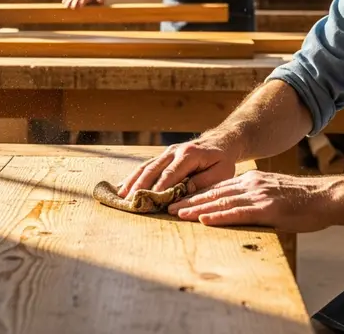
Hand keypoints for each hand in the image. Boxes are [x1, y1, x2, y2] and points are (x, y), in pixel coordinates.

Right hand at [118, 139, 237, 198]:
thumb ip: (203, 182)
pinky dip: (134, 176)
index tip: (149, 200)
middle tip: (129, 201)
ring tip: (121, 196)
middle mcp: (174, 151)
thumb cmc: (221, 161)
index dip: (159, 187)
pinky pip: (146, 166)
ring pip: (146, 166)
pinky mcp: (163, 156)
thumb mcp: (221, 172)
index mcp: (189, 155)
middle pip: (153, 169)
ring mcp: (166, 152)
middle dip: (140, 185)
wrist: (220, 142)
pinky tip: (123, 186)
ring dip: (133, 181)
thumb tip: (183, 191)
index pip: (171, 173)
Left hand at [168, 170, 327, 231]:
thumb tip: (241, 209)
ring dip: (197, 209)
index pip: (219, 187)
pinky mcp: (267, 209)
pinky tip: (204, 220)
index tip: (179, 200)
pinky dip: (218, 216)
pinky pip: (237, 213)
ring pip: (221, 202)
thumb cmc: (304, 201)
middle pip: (214, 193)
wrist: (327, 197)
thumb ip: (256, 198)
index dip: (197, 194)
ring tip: (178, 214)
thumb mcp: (275, 194)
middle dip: (190, 200)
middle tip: (168, 207)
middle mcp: (251, 184)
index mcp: (252, 181)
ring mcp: (258, 196)